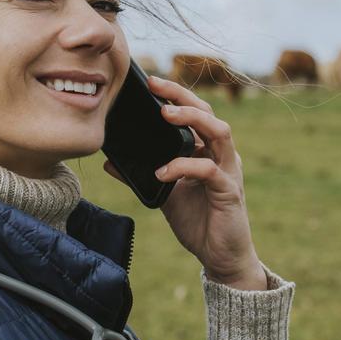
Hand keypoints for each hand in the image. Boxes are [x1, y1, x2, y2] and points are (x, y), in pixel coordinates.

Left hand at [103, 75, 263, 289]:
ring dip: (192, 119)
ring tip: (165, 114)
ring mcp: (229, 171)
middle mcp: (221, 155)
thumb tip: (110, 162)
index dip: (176, 95)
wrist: (220, 256)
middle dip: (182, 96)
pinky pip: (209, 170)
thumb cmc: (197, 221)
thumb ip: (142, 176)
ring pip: (219, 132)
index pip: (195, 113)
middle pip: (209, 113)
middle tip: (156, 87)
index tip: (150, 83)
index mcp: (207, 151)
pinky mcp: (230, 191)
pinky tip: (163, 171)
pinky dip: (184, 166)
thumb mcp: (163, 194)